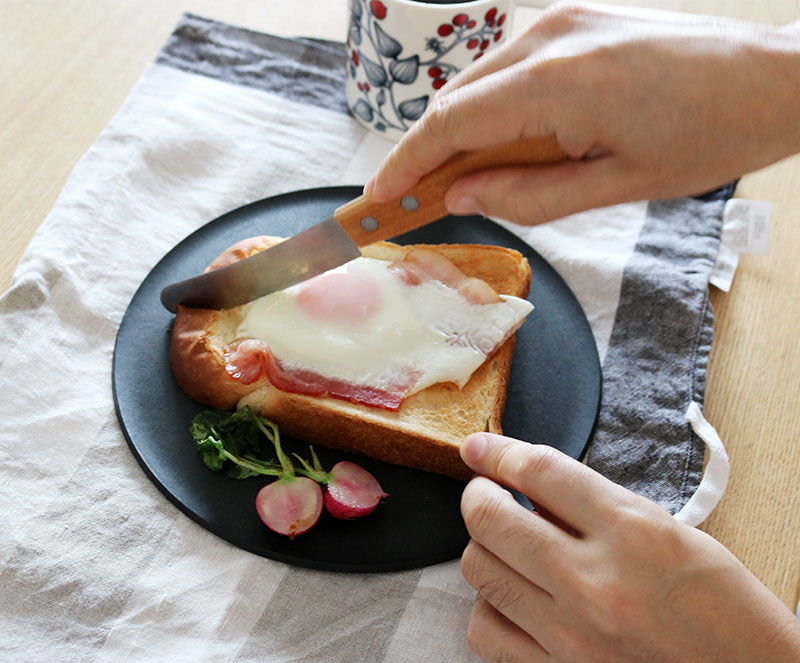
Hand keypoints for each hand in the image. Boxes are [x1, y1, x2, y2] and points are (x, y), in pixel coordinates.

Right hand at [365, 3, 799, 223]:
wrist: (771, 79)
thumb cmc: (706, 136)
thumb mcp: (613, 187)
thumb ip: (528, 197)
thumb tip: (463, 197)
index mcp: (558, 82)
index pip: (450, 124)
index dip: (406, 164)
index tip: (377, 198)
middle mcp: (547, 37)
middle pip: (454, 100)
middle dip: (425, 153)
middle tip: (411, 201)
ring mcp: (559, 20)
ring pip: (477, 83)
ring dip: (459, 133)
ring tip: (459, 181)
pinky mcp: (571, 20)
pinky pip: (507, 69)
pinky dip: (490, 109)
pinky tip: (500, 143)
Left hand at [458, 433, 799, 661]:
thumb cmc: (720, 604)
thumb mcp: (670, 532)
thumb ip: (595, 507)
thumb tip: (527, 486)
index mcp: (633, 532)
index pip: (540, 472)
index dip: (499, 452)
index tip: (479, 447)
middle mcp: (595, 581)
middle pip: (490, 517)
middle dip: (477, 495)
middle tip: (486, 493)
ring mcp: (571, 634)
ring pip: (478, 569)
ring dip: (483, 546)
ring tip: (504, 543)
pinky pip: (485, 630)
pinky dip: (489, 606)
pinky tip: (511, 598)